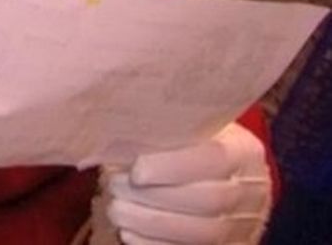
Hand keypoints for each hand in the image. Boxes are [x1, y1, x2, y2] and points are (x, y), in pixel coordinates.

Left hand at [100, 123, 270, 243]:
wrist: (232, 180)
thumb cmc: (198, 147)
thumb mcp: (194, 130)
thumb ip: (169, 132)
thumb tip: (125, 137)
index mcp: (243, 151)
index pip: (214, 158)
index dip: (173, 166)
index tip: (136, 170)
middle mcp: (249, 191)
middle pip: (207, 200)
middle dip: (153, 196)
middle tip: (114, 185)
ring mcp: (242, 225)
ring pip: (201, 232)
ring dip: (150, 223)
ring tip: (116, 209)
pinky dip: (154, 244)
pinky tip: (128, 232)